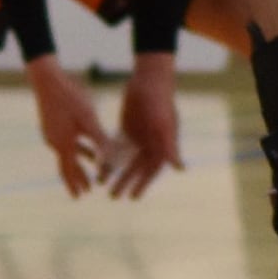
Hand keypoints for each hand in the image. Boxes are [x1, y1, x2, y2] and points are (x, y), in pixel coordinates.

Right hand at [28, 55, 109, 197]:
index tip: (80, 197)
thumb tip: (110, 159)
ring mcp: (51, 133)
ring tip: (89, 173)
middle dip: (76, 179)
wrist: (48, 80)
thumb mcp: (89, 119)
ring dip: (78, 164)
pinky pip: (65, 143)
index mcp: (63, 143)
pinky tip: (85, 146)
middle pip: (66, 166)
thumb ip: (99, 140)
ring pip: (67, 154)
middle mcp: (54, 142)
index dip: (75, 183)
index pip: (68, 170)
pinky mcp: (52, 125)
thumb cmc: (70, 98)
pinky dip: (76, 149)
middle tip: (83, 194)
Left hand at [107, 63, 183, 197]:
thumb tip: (180, 169)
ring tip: (101, 184)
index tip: (133, 198)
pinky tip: (97, 164)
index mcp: (162, 146)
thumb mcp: (164, 126)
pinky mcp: (125, 130)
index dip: (143, 184)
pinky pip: (114, 147)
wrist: (148, 81)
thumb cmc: (160, 102)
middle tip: (113, 197)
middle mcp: (150, 145)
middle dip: (125, 182)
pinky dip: (107, 156)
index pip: (152, 170)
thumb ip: (170, 147)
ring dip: (113, 171)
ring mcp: (137, 138)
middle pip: (136, 168)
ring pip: (123, 160)